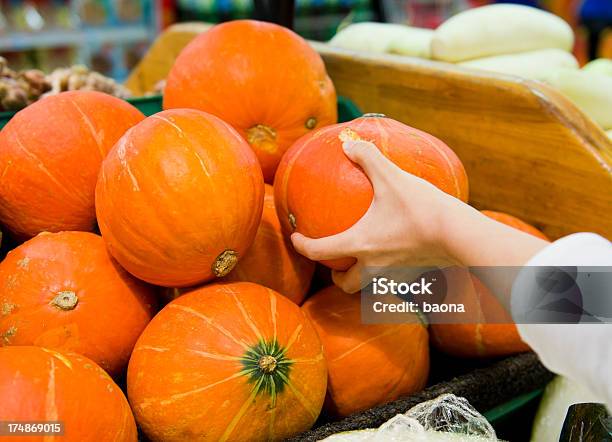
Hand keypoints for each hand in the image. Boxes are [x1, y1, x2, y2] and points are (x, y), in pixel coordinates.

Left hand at [291, 140, 547, 292]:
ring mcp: (394, 274)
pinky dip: (387, 270)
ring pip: (368, 285)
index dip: (302, 246)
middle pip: (346, 284)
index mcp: (360, 244)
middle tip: (335, 263)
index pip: (320, 251)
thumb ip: (368, 158)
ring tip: (363, 258)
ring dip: (360, 277)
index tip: (296, 238)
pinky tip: (396, 251)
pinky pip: (392, 278)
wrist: (460, 236)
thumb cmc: (422, 208)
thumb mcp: (392, 177)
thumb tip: (348, 144)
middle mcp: (373, 265)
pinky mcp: (413, 274)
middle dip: (336, 277)